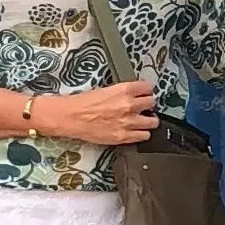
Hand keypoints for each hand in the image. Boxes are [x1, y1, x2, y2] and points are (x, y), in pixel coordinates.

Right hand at [34, 80, 158, 147]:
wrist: (71, 117)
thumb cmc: (83, 103)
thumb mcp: (105, 90)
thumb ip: (122, 93)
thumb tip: (133, 95)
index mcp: (124, 90)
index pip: (148, 87)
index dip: (146, 91)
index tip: (145, 94)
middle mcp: (129, 105)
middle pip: (152, 103)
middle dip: (148, 105)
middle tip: (143, 108)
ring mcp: (128, 122)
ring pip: (153, 121)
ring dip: (149, 120)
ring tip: (143, 121)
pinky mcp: (124, 136)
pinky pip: (144, 136)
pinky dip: (142, 134)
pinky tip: (137, 131)